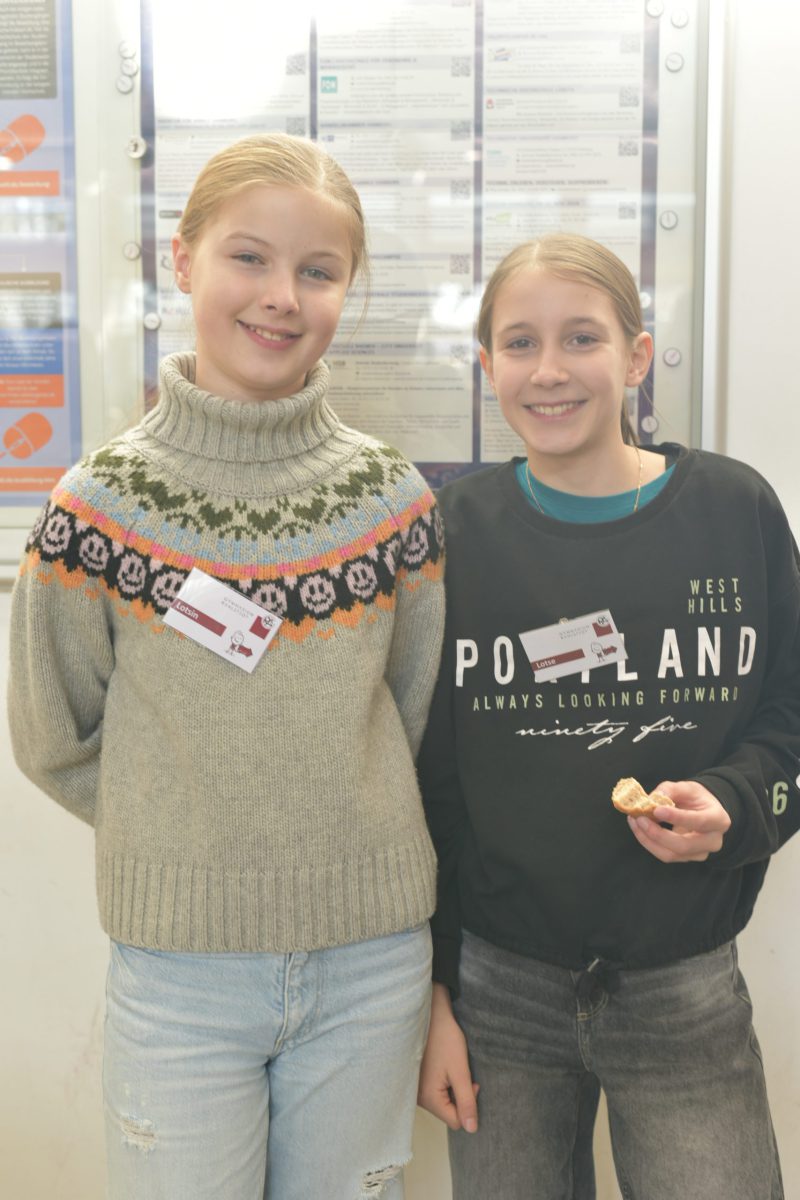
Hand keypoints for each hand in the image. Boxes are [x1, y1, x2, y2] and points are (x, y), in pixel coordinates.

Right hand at [417, 983, 478, 1131]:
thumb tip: (472, 1130)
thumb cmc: (445, 1040)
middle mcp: (417, 1097)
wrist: (430, 1014)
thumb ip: (467, 1101)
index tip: (471, 1082)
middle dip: (460, 1096)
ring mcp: (415, 1088)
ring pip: (442, 1101)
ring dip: (451, 1088)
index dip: (468, 1104)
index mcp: (428, 1099)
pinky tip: (443, 1064)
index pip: (456, 1121)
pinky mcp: (415, 1079)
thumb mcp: (460, 1071)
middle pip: (447, 1112)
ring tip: (452, 1066)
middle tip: (463, 1073)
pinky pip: (434, 1091)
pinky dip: (443, 1081)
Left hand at [627, 779, 730, 862]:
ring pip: (671, 854)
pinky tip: (639, 828)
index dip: (676, 817)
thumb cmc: (696, 799)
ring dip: (648, 839)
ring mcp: (700, 853)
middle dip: (657, 834)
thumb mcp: (687, 787)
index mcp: (718, 819)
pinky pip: (664, 855)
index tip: (656, 809)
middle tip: (639, 818)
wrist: (702, 812)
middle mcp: (713, 841)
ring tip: (635, 821)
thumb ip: (671, 790)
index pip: (699, 821)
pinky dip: (648, 842)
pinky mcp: (686, 858)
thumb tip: (653, 799)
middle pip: (684, 845)